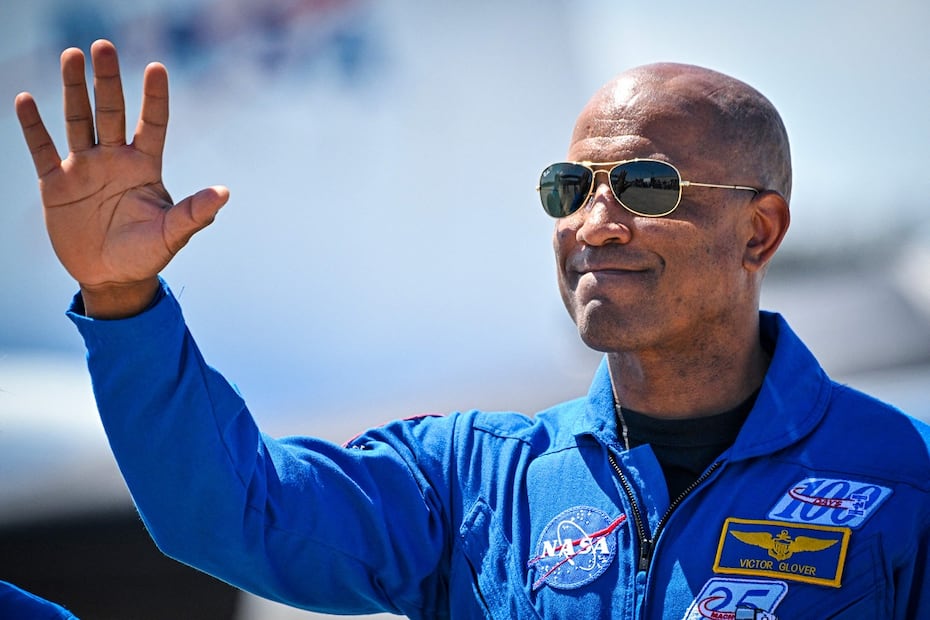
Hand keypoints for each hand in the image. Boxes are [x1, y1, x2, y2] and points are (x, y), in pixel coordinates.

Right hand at [15, 39, 228, 317]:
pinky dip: (33, 126)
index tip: (156, 67)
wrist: (112, 278)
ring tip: (71, 55)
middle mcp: (115, 160)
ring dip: (74, 90)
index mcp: (146, 167)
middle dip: (107, 81)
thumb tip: (224, 193)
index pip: (153, 123)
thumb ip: (195, 213)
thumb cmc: (147, 255)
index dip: (154, 97)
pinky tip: (26, 100)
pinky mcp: (56, 184)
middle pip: (112, 112)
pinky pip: (43, 149)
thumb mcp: (172, 235)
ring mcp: (85, 168)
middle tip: (103, 46)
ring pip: (79, 120)